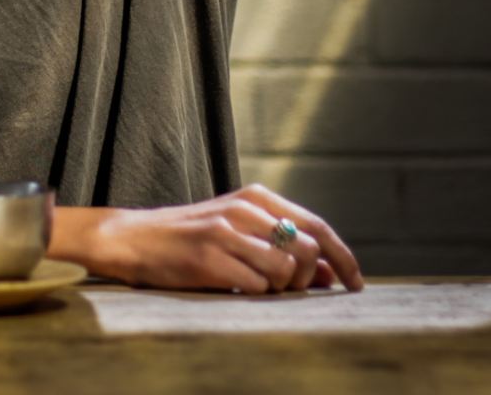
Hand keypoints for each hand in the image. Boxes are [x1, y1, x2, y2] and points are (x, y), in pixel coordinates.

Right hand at [84, 183, 364, 293]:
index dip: (343, 257)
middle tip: (285, 288)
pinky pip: (255, 286)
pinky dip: (252, 293)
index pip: (317, 226)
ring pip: (284, 269)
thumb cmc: (191, 239)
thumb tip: (329, 275)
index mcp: (257, 197)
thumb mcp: (240, 232)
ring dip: (277, 287)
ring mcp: (227, 231)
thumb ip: (283, 247)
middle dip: (305, 279)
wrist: (134, 239)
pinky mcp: (209, 257)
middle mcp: (246, 209)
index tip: (356, 284)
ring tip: (252, 284)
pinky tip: (231, 286)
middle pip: (307, 249)